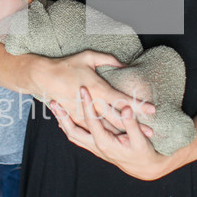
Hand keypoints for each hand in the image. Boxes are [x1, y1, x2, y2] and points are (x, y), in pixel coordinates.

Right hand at [30, 51, 154, 130]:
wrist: (44, 77)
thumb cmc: (67, 65)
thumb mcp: (88, 56)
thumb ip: (108, 60)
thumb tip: (124, 64)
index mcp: (96, 88)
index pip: (121, 99)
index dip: (137, 105)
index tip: (151, 109)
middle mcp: (91, 104)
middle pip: (117, 118)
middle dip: (134, 126)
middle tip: (151, 132)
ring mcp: (83, 114)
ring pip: (106, 128)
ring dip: (123, 133)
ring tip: (139, 138)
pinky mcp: (77, 119)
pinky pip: (93, 130)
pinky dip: (107, 135)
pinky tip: (118, 140)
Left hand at [49, 87, 164, 180]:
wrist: (144, 168)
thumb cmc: (143, 153)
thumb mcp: (140, 140)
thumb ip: (132, 124)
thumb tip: (126, 108)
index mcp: (105, 143)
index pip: (92, 121)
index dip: (87, 104)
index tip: (83, 88)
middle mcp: (96, 146)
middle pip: (73, 131)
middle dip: (62, 116)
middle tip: (53, 102)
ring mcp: (94, 147)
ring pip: (72, 135)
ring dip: (63, 121)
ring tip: (55, 107)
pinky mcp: (95, 146)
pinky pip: (77, 137)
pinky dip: (69, 127)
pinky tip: (65, 118)